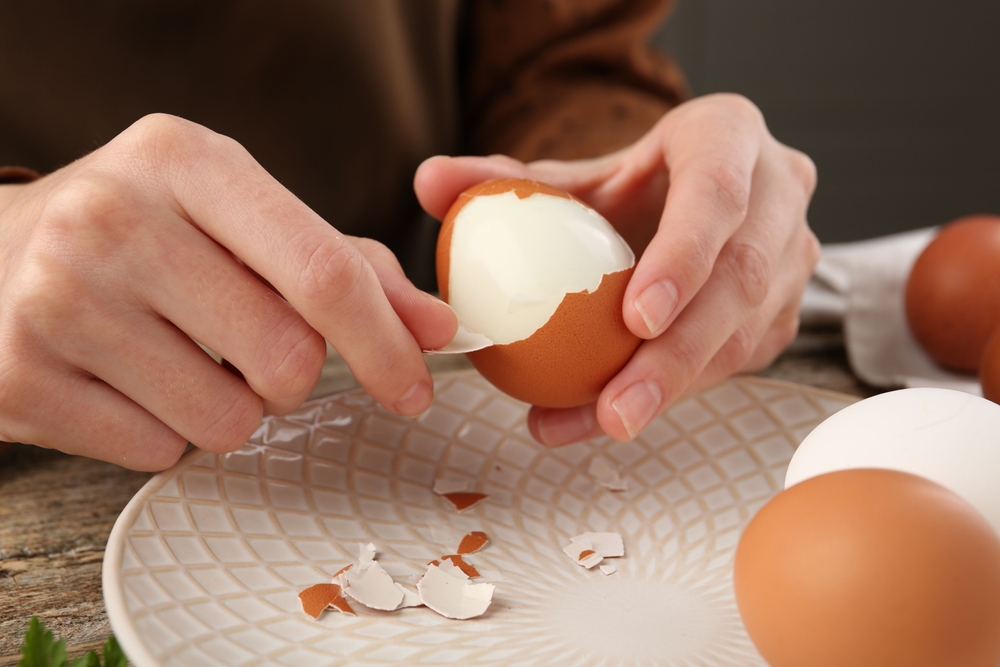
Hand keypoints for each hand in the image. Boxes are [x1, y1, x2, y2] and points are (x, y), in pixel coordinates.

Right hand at [0, 114, 455, 469]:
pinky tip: (128, 382)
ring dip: (228, 408)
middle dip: (291, 376)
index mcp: (187, 160)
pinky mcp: (20, 379)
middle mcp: (114, 217)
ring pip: (228, 420)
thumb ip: (344, 266)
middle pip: (287, 358)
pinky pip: (160, 452)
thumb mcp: (238, 216)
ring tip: (177, 357)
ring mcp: (57, 299)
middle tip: (247, 347)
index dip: (386, 342)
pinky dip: (166, 431)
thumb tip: (437, 328)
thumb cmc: (145, 233)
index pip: (324, 271)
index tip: (416, 388)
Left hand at [416, 93, 818, 444]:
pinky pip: (739, 361)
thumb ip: (505, 180)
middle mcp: (778, 193)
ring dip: (676, 389)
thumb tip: (429, 183)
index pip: (718, 193)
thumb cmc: (634, 182)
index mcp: (730, 135)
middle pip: (740, 280)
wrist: (696, 193)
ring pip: (748, 332)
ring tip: (604, 424)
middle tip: (615, 409)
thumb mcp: (577, 175)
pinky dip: (678, 393)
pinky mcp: (784, 308)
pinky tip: (615, 414)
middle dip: (678, 355)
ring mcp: (792, 255)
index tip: (635, 318)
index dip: (683, 256)